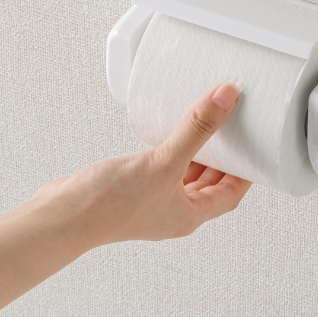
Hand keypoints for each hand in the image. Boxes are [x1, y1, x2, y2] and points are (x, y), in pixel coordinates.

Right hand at [31, 83, 250, 247]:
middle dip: (224, 161)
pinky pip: (162, 170)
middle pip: (210, 186)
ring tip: (206, 129)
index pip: (230, 195)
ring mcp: (151, 203)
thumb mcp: (164, 161)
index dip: (246, 174)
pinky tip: (168, 137)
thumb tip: (225, 100)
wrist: (62, 216)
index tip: (255, 150)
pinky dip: (172, 154)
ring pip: (185, 178)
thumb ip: (196, 129)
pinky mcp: (131, 191)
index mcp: (189, 216)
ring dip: (197, 156)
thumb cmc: (111, 204)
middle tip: (234, 132)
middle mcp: (173, 212)